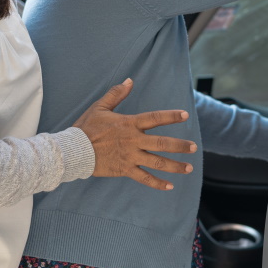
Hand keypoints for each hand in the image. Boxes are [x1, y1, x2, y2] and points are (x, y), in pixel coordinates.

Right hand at [73, 79, 195, 190]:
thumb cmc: (86, 127)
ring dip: (174, 166)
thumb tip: (130, 80)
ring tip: (189, 168)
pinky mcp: (125, 169)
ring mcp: (130, 156)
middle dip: (180, 146)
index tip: (184, 115)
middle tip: (193, 148)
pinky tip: (170, 186)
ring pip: (157, 162)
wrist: (74, 150)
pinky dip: (157, 183)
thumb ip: (116, 94)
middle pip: (162, 143)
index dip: (170, 116)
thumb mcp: (100, 107)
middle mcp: (133, 140)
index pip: (154, 118)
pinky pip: (144, 177)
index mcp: (129, 124)